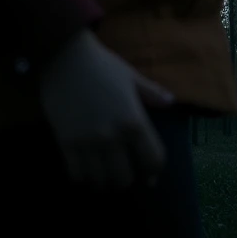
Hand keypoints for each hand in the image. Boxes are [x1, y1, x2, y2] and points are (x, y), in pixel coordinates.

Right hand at [39, 28, 173, 186]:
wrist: (65, 56)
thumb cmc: (102, 64)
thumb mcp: (131, 76)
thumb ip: (152, 93)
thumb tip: (172, 102)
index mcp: (133, 121)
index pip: (153, 160)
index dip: (154, 171)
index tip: (150, 175)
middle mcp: (113, 137)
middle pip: (124, 179)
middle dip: (127, 178)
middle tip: (123, 171)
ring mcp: (88, 143)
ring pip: (100, 181)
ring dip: (104, 181)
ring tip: (104, 173)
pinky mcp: (66, 144)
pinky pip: (76, 175)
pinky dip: (83, 177)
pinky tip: (85, 168)